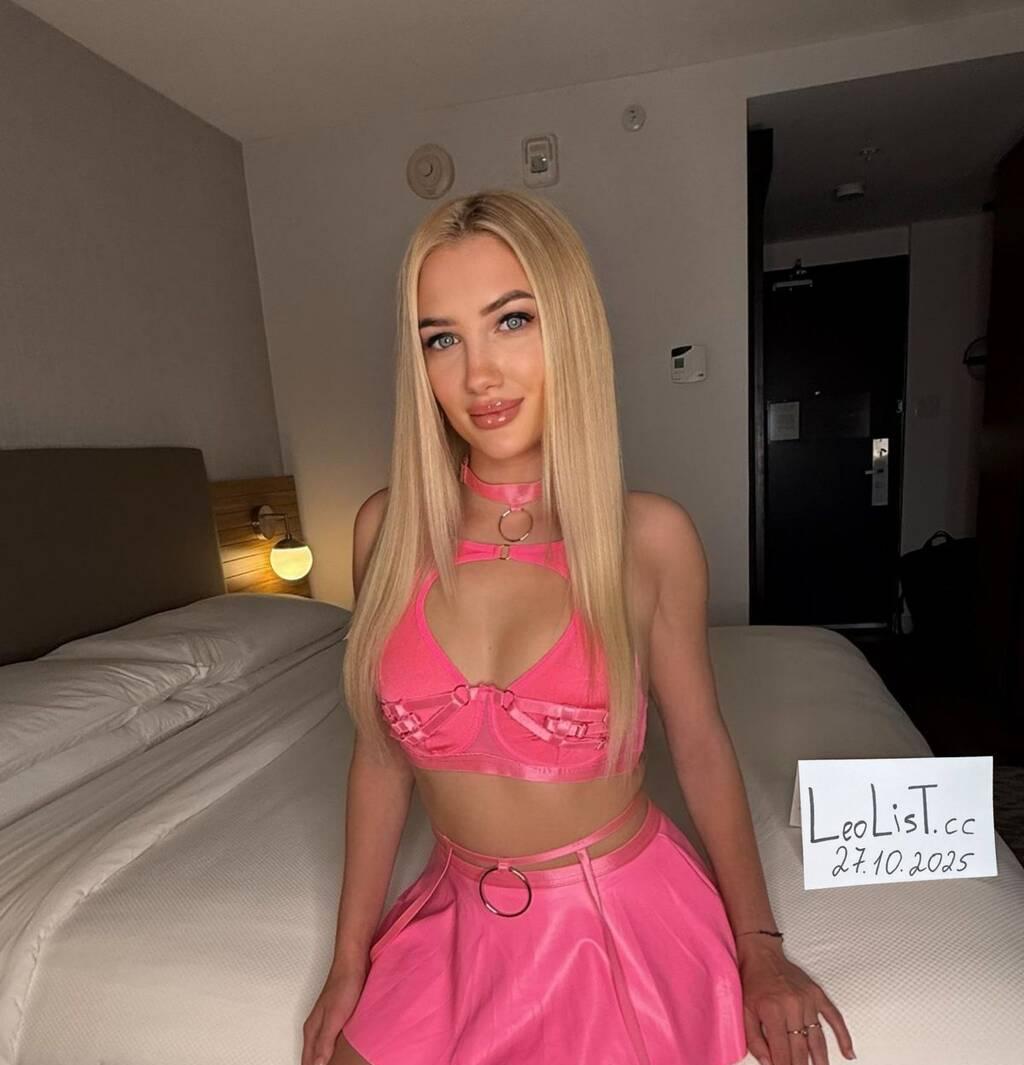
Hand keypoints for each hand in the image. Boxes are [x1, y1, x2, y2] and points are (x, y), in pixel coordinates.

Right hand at [301, 960, 367, 1064]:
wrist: (354, 963)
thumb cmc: (344, 984)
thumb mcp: (334, 1017)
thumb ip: (324, 1041)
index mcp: (312, 1029)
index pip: (307, 1060)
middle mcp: (317, 1026)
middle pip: (312, 1056)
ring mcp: (327, 1020)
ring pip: (321, 1047)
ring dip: (324, 1059)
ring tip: (331, 1064)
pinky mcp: (338, 1015)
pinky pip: (332, 1038)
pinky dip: (334, 1048)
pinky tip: (341, 1051)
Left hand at [737, 939, 855, 1064]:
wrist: (762, 954)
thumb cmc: (752, 983)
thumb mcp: (745, 1011)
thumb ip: (754, 1040)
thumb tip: (768, 1064)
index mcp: (772, 1011)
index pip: (782, 1051)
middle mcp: (792, 1006)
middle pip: (801, 1049)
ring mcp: (808, 1000)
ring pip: (818, 1039)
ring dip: (821, 1060)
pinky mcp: (817, 994)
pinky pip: (834, 1017)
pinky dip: (843, 1036)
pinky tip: (848, 1053)